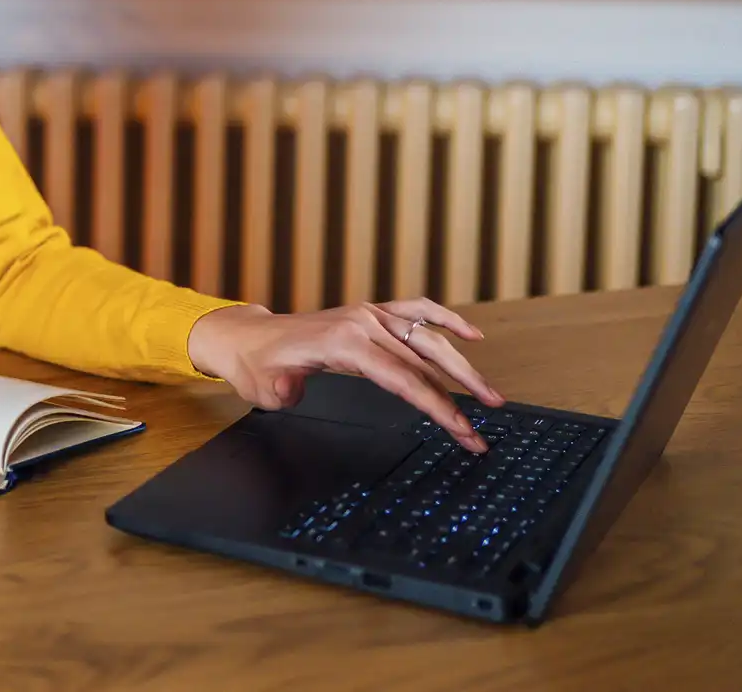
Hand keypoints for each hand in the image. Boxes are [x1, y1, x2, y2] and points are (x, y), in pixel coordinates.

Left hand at [186, 299, 503, 453]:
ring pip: (428, 338)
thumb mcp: (265, 388)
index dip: (437, 407)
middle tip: (481, 429)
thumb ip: (283, 391)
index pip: (404, 379)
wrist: (250, 338)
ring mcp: (370, 314)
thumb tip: (293, 387)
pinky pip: (416, 310)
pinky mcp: (372, 313)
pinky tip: (472, 335)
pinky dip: (446, 319)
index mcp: (345, 343)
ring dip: (463, 365)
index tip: (462, 430)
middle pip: (423, 363)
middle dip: (457, 398)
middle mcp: (364, 323)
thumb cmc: (259, 366)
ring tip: (490, 394)